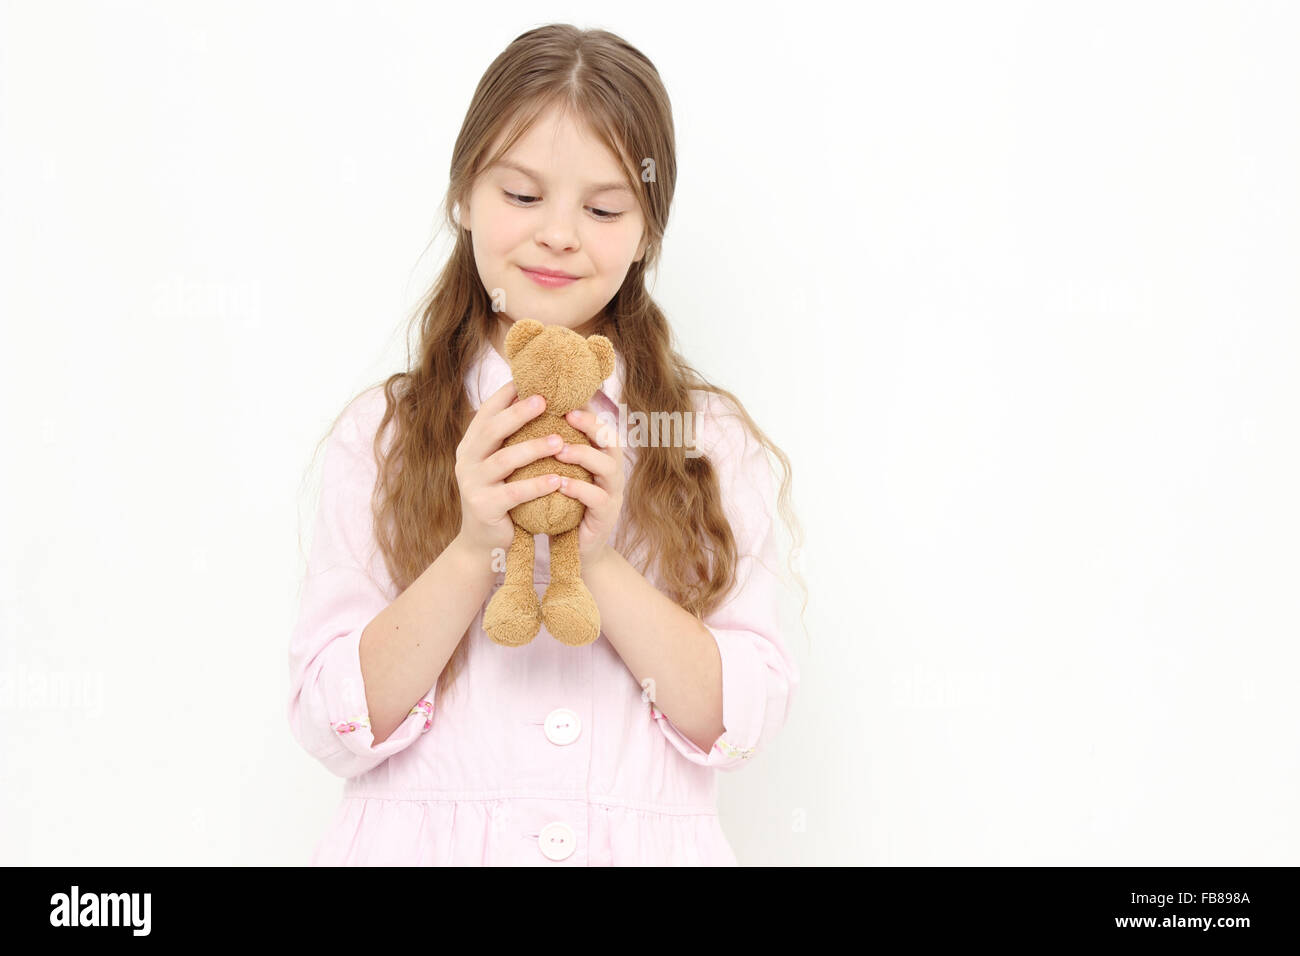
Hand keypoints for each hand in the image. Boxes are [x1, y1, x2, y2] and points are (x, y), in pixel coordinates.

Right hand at [452, 380, 567, 561]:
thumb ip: (510, 438)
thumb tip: (540, 398)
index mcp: (471, 444)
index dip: (508, 394)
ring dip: (533, 448)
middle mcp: (467, 460)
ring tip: (559, 440)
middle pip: (492, 430)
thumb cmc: (500, 495)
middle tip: (545, 401)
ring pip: (504, 460)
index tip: (533, 379)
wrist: (483, 542)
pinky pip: (513, 493)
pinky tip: (557, 479)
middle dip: (519, 413)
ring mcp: (472, 483)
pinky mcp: (484, 507)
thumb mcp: (500, 464)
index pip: (487, 412)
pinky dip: (536, 485)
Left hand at [554, 400, 625, 571]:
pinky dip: (579, 488)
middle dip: (591, 425)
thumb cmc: (562, 504)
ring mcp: (612, 494)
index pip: (599, 424)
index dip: (585, 409)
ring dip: (583, 455)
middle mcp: (612, 471)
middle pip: (611, 440)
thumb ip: (553, 448)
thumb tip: (526, 412)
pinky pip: (597, 498)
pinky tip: (559, 484)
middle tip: (567, 416)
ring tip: (559, 450)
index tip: (562, 397)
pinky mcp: (606, 516)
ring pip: (607, 466)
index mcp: (601, 456)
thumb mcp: (558, 472)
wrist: (573, 549)